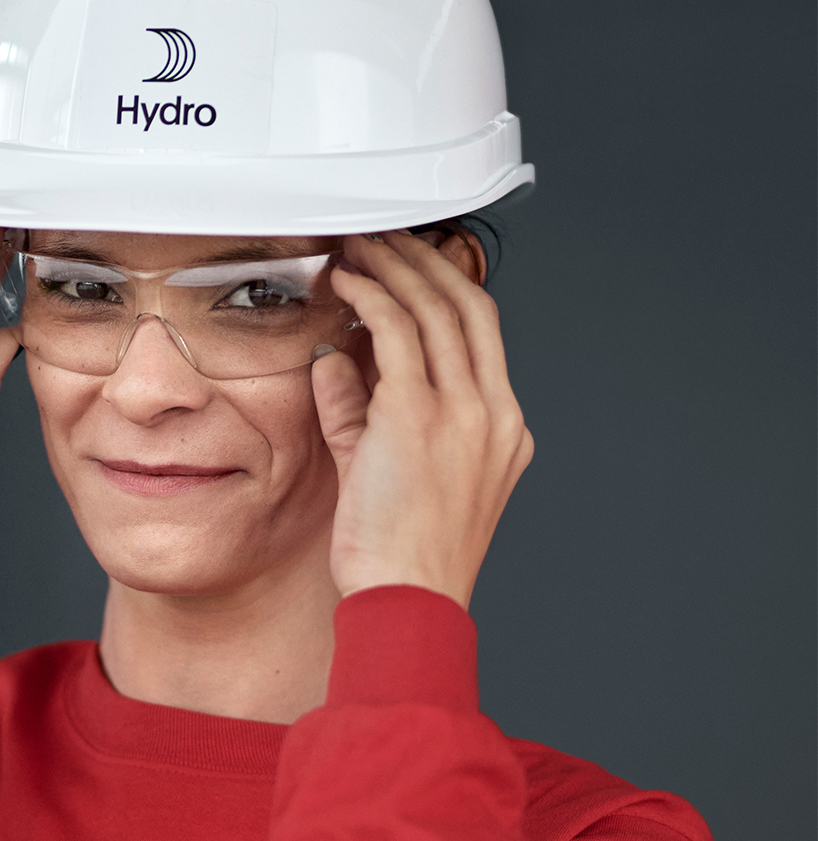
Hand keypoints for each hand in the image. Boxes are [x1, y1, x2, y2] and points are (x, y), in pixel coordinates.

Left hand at [311, 230, 533, 609]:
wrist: (409, 601)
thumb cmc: (401, 556)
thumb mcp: (383, 472)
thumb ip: (360, 411)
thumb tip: (337, 358)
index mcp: (503, 429)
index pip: (482, 335)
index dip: (446, 287)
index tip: (411, 265)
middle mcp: (494, 413)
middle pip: (467, 307)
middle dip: (424, 261)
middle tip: (385, 239)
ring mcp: (465, 412)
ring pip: (436, 309)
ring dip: (396, 268)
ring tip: (362, 247)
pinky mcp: (421, 416)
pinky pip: (398, 333)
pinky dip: (374, 298)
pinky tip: (350, 283)